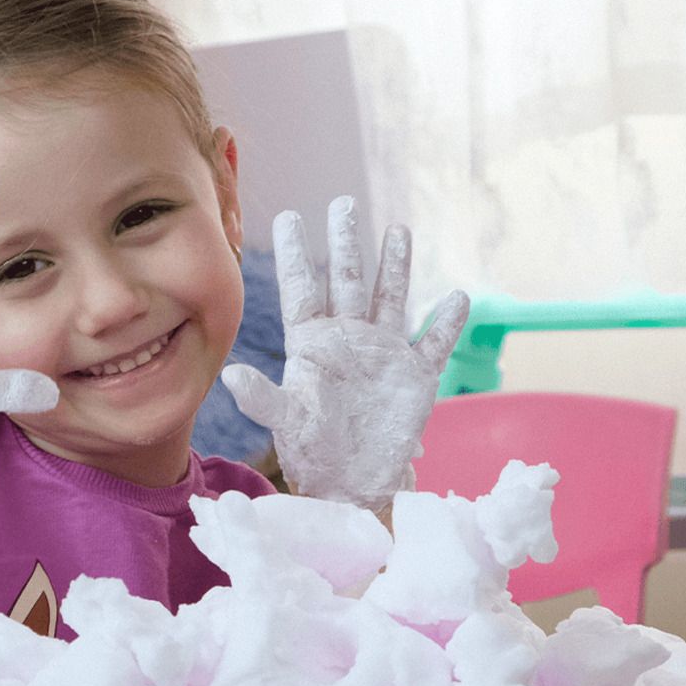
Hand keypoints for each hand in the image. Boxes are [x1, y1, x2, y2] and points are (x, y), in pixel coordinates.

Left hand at [221, 197, 468, 510]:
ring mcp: (383, 353)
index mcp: (311, 343)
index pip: (302, 288)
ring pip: (391, 298)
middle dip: (345, 242)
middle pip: (347, 280)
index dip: (295, 253)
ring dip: (396, 266)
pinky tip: (457, 298)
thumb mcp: (285, 422)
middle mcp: (347, 339)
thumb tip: (229, 376)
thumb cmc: (311, 452)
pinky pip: (433, 344)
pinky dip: (446, 324)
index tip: (287, 215)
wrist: (352, 484)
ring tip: (398, 229)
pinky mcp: (414, 377)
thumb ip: (261, 398)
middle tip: (343, 202)